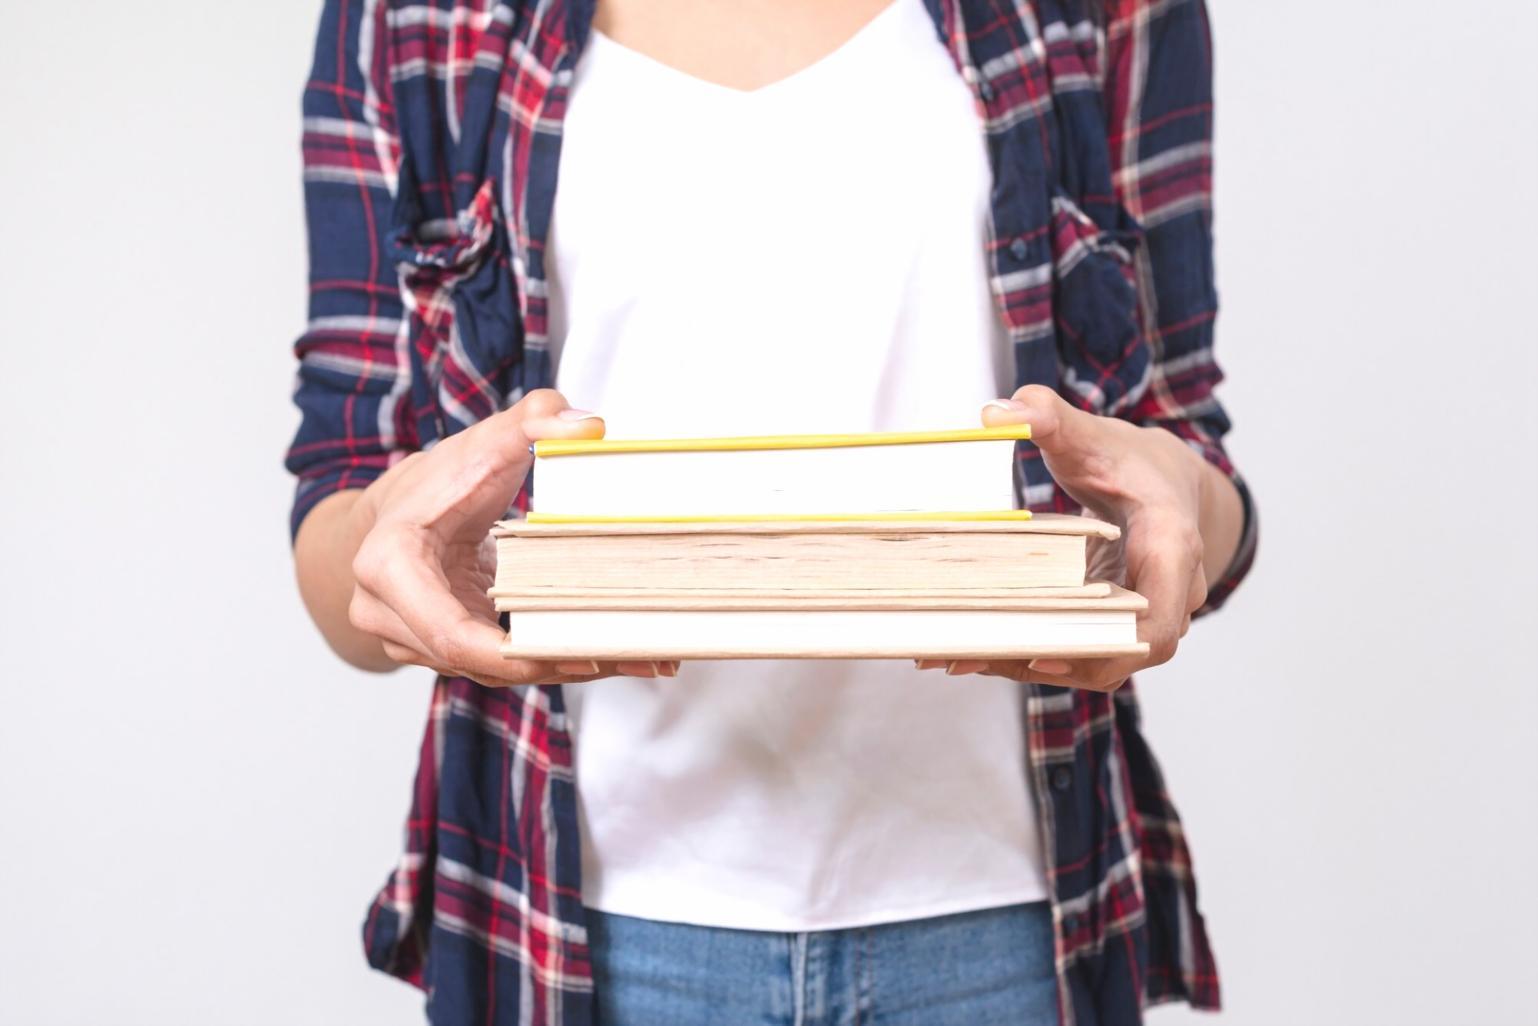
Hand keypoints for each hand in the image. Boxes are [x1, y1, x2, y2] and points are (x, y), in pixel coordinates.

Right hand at [345, 389, 677, 685]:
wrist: (399, 512)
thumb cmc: (439, 480)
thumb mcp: (487, 441)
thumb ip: (536, 418)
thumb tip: (591, 427)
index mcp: (388, 566)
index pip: (448, 632)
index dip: (509, 653)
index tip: (571, 655)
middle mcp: (388, 616)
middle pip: (480, 662)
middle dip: (556, 662)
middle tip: (630, 655)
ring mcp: (412, 642)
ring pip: (495, 671)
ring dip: (563, 667)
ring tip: (638, 658)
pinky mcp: (443, 653)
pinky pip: (499, 666)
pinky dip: (551, 660)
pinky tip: (610, 654)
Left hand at [918, 384, 1211, 691]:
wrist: (1163, 480)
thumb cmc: (1127, 460)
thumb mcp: (1089, 434)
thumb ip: (1047, 416)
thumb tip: (994, 413)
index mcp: (1172, 546)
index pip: (1158, 623)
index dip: (1111, 649)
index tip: (1049, 655)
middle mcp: (1169, 593)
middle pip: (1118, 653)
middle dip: (1045, 663)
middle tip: (969, 655)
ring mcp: (1146, 614)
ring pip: (1097, 660)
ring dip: (1030, 663)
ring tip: (957, 658)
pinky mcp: (1118, 623)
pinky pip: (1084, 650)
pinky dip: (1034, 653)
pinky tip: (976, 649)